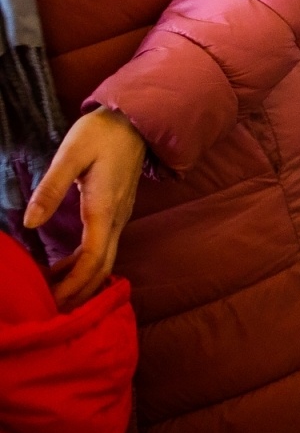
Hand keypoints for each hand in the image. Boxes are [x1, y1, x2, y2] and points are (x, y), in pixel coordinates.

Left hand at [24, 107, 146, 309]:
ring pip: (105, 261)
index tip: (54, 302)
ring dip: (82, 281)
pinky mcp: (116, 213)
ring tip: (53, 294)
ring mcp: (119, 217)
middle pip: (103, 267)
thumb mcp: (70, 155)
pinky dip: (85, 265)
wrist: (135, 121)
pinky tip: (64, 269)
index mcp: (105, 209)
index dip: (74, 284)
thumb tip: (32, 224)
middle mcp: (116, 219)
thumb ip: (51, 189)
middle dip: (80, 292)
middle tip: (53, 312)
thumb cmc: (100, 134)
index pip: (93, 258)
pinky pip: (104, 248)